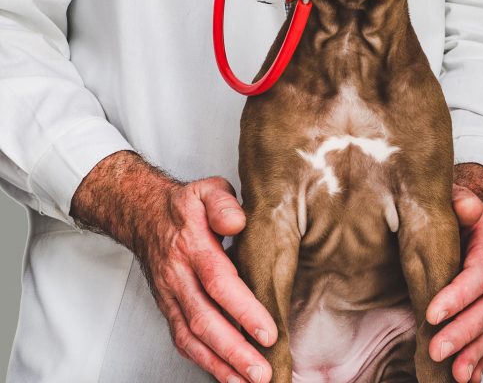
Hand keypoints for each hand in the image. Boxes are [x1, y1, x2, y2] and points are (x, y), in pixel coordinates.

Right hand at [71, 151, 276, 382]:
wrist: (143, 214)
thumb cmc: (186, 204)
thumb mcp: (207, 189)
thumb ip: (223, 203)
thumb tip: (238, 222)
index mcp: (192, 244)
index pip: (217, 281)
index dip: (242, 309)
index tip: (268, 332)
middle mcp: (178, 275)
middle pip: (204, 319)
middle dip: (234, 350)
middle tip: (263, 373)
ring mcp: (170, 295)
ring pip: (192, 337)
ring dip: (221, 364)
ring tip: (251, 382)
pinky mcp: (168, 307)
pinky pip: (183, 340)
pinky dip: (205, 362)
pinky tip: (228, 376)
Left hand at [426, 167, 482, 382]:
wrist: (469, 215)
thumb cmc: (456, 208)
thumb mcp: (458, 198)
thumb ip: (461, 202)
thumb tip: (464, 206)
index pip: (475, 277)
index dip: (456, 297)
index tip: (432, 313)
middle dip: (461, 333)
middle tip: (436, 350)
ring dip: (472, 353)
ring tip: (457, 375)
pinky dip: (480, 358)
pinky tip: (469, 377)